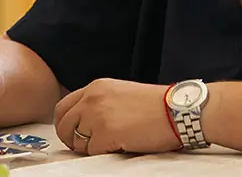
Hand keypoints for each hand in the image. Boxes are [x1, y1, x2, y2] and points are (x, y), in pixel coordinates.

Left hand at [53, 78, 181, 155]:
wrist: (178, 110)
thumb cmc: (158, 106)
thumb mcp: (121, 93)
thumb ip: (100, 103)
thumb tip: (84, 122)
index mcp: (96, 87)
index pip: (63, 107)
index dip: (65, 124)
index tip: (72, 134)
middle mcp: (92, 98)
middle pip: (63, 125)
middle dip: (71, 139)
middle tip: (86, 146)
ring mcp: (97, 115)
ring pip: (77, 141)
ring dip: (90, 147)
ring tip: (111, 143)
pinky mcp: (106, 133)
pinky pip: (92, 152)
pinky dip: (104, 153)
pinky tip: (121, 145)